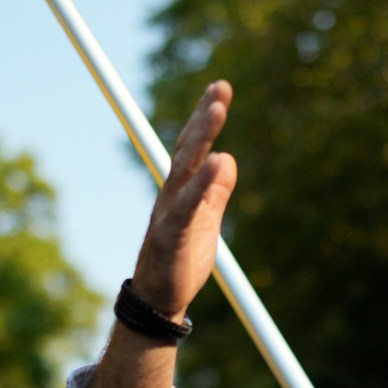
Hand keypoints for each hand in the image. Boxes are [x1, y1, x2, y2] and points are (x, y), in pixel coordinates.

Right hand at [130, 81, 236, 320]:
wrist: (159, 299)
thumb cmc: (180, 259)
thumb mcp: (206, 219)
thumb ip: (216, 190)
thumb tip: (228, 158)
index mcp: (181, 189)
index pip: (194, 146)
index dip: (204, 117)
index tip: (219, 87)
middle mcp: (172, 193)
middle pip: (189, 148)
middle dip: (203, 116)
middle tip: (220, 87)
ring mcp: (170, 211)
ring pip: (186, 167)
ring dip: (201, 136)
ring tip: (217, 109)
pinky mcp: (173, 234)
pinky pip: (189, 204)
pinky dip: (203, 183)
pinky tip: (219, 162)